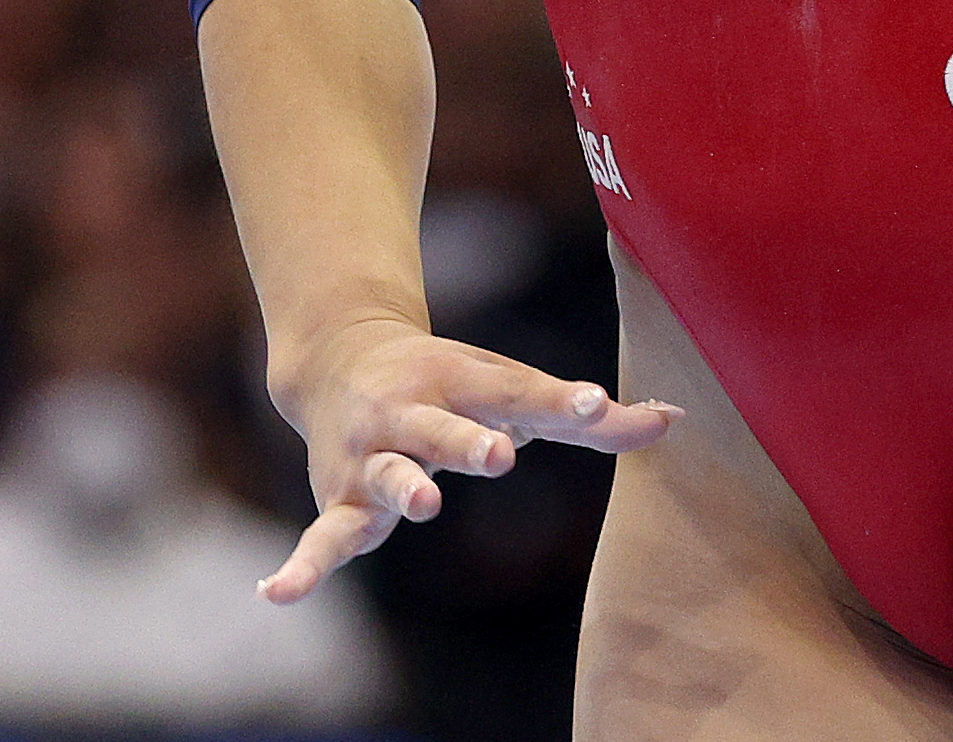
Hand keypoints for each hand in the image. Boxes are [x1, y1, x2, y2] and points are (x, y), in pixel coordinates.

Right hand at [259, 323, 680, 599]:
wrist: (341, 360)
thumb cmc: (452, 384)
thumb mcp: (512, 387)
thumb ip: (586, 418)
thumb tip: (676, 420)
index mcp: (464, 381)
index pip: (518, 390)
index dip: (561, 400)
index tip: (597, 405)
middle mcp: (413, 413)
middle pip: (444, 428)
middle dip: (470, 441)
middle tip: (501, 452)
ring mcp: (373, 458)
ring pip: (387, 475)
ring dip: (404, 489)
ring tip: (422, 504)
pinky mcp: (340, 504)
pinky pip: (321, 540)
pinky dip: (300, 568)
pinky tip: (275, 593)